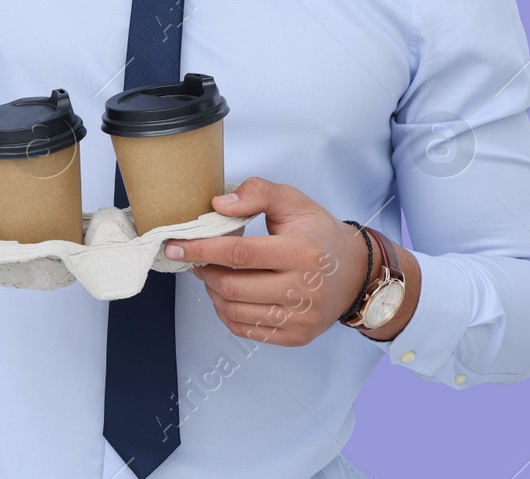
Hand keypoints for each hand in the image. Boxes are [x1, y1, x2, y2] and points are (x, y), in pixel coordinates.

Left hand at [162, 176, 367, 346]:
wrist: (355, 272)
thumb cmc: (317, 233)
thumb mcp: (292, 201)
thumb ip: (256, 193)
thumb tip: (218, 205)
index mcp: (302, 252)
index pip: (239, 254)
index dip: (201, 249)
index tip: (174, 245)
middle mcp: (304, 289)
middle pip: (232, 287)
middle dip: (204, 271)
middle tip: (195, 259)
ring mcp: (301, 318)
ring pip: (234, 311)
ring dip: (212, 293)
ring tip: (212, 274)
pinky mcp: (297, 337)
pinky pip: (246, 330)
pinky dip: (226, 313)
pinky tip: (228, 295)